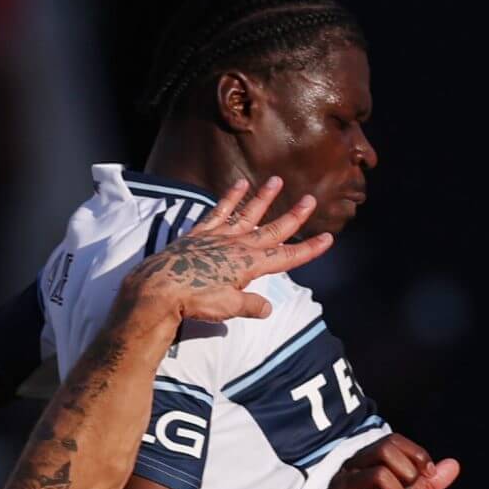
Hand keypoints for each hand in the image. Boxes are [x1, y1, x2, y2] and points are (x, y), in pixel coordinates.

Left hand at [123, 176, 331, 322]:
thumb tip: (267, 308)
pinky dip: (230, 198)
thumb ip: (251, 305)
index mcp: (250, 264)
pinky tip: (239, 185)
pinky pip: (219, 211)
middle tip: (310, 199)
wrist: (160, 288)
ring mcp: (219, 236)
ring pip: (247, 214)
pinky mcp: (200, 233)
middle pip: (272, 229)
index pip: (286, 256)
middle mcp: (238, 245)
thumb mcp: (229, 308)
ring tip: (276, 181)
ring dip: (264, 198)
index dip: (308, 249)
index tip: (327, 239)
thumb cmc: (196, 300)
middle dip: (293, 216)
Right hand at [324, 433, 460, 488]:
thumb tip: (454, 465)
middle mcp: (353, 466)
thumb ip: (426, 481)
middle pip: (385, 451)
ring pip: (379, 475)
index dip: (416, 454)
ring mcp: (345, 486)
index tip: (427, 473)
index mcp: (366, 457)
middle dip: (407, 473)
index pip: (393, 440)